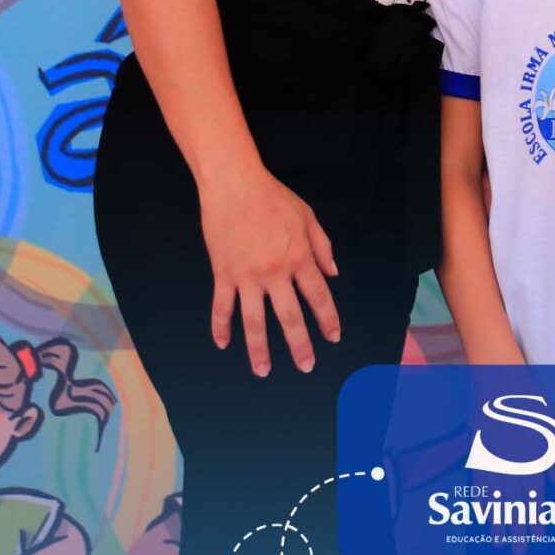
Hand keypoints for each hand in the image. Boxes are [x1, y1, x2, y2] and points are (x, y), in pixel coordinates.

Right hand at [197, 158, 340, 376]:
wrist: (234, 184)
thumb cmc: (273, 197)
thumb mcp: (307, 217)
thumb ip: (322, 247)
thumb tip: (333, 274)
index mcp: (299, 257)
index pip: (318, 296)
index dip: (327, 319)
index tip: (333, 338)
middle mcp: (275, 272)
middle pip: (289, 317)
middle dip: (299, 345)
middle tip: (306, 366)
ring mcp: (247, 275)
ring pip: (254, 321)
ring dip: (259, 349)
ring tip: (264, 370)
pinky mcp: (223, 273)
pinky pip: (222, 306)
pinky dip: (221, 327)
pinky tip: (223, 344)